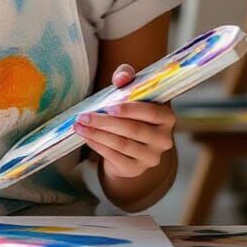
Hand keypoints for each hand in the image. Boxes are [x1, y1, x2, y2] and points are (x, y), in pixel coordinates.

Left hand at [73, 64, 175, 180]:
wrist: (131, 144)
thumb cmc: (131, 111)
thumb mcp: (131, 91)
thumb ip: (127, 78)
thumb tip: (121, 78)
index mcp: (167, 118)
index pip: (152, 113)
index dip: (131, 110)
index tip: (109, 107)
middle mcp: (164, 140)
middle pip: (133, 130)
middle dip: (105, 122)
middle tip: (84, 116)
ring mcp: (151, 157)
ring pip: (122, 144)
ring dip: (97, 134)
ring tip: (79, 126)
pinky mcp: (136, 169)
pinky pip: (115, 157)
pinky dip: (98, 146)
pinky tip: (87, 137)